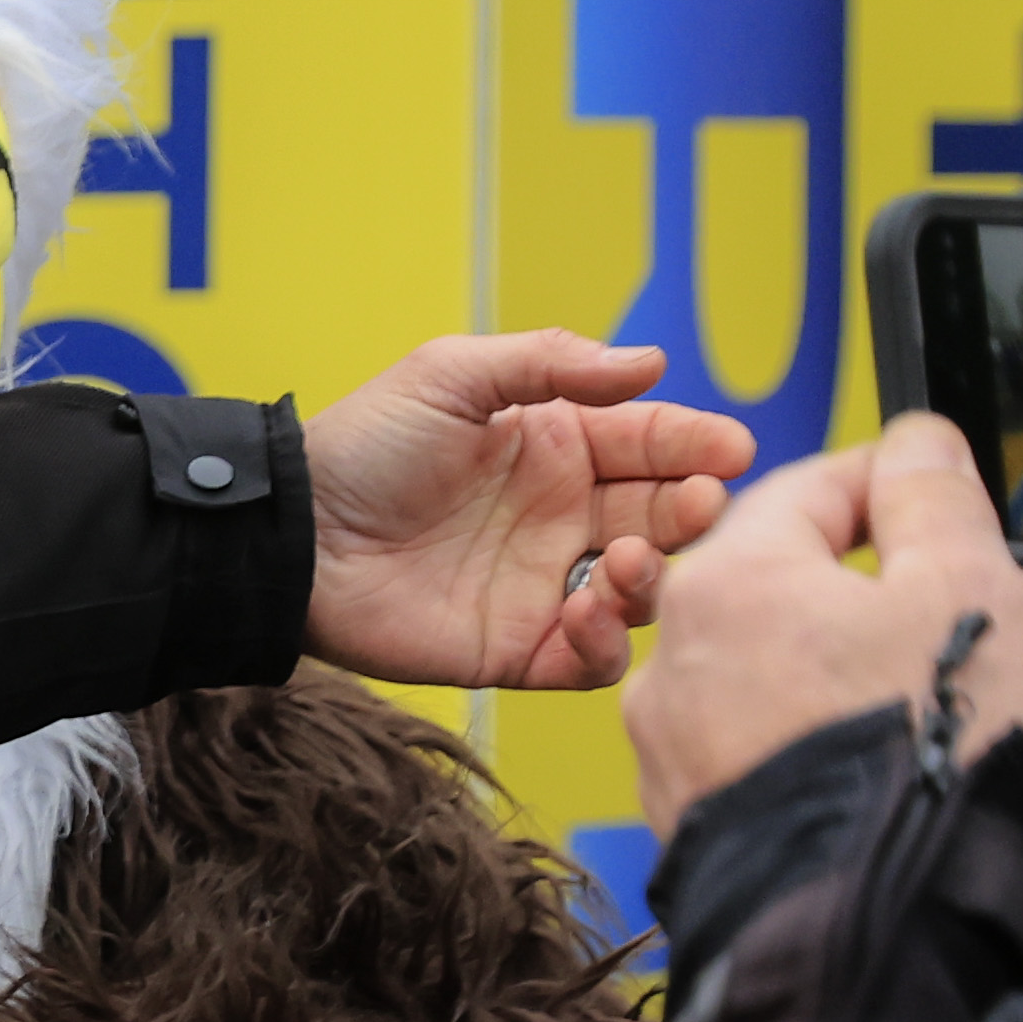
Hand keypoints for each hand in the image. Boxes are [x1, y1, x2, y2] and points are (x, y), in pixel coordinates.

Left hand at [303, 333, 758, 688]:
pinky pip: (589, 659)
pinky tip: (586, 610)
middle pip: (663, 518)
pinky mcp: (516, 648)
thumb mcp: (451, 377)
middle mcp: (562, 517)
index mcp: (557, 447)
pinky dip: (606, 642)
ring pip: (640, 591)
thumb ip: (549, 363)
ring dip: (656, 576)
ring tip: (634, 558)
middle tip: (704, 503)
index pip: (651, 444)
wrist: (292, 534)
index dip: (695, 445)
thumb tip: (648, 362)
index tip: (730, 447)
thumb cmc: (361, 448)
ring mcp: (543, 584)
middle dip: (694, 510)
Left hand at [625, 413, 1022, 840]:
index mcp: (725, 585)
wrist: (882, 931)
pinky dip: (834, 737)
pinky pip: (769, 750)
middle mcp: (671, 664)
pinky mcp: (695, 827)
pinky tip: (911, 761)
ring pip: (787, 674)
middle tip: (1005, 607)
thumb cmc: (927, 750)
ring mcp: (673, 754)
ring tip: (980, 690)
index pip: (808, 491)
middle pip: (799, 589)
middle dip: (904, 588)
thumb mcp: (967, 588)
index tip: (947, 494)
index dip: (893, 485)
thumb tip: (912, 442)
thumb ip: (934, 499)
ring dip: (876, 665)